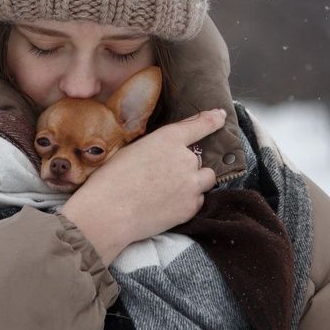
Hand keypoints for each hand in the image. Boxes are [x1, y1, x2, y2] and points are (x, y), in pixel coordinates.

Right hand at [59, 109, 222, 264]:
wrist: (109, 212)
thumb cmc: (112, 178)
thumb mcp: (134, 149)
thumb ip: (159, 146)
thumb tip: (170, 150)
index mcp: (169, 139)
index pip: (200, 124)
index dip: (213, 119)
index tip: (220, 117)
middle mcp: (185, 158)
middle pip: (200, 158)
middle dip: (188, 164)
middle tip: (166, 175)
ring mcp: (191, 184)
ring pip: (207, 178)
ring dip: (195, 181)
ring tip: (172, 190)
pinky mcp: (191, 207)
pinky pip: (199, 200)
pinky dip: (189, 200)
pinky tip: (168, 205)